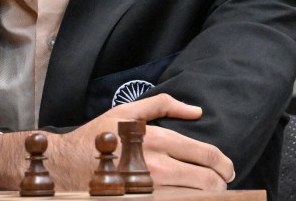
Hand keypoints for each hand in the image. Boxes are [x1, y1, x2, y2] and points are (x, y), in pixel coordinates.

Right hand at [0, 93, 233, 191]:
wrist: (68, 165)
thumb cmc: (99, 137)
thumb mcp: (127, 110)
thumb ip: (164, 105)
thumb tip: (197, 111)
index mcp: (157, 139)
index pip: (206, 154)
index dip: (224, 164)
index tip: (228, 168)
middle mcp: (157, 166)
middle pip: (209, 180)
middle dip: (223, 182)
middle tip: (224, 182)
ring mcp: (151, 189)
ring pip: (198, 197)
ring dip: (210, 195)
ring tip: (210, 191)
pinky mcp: (143, 200)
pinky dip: (190, 200)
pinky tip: (189, 196)